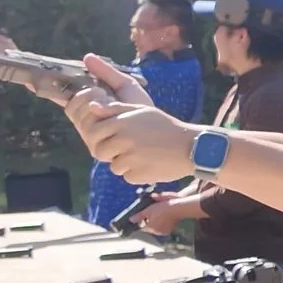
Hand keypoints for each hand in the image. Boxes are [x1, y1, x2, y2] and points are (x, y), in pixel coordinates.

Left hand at [70, 64, 196, 183]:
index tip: (116, 138)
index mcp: (121, 122)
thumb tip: (91, 106)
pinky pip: (127, 176)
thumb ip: (115, 108)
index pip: (94, 132)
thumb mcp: (142, 111)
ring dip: (124, 164)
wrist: (191, 146)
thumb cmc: (165, 126)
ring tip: (143, 156)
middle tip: (128, 150)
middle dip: (110, 153)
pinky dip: (136, 173)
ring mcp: (130, 158)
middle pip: (100, 152)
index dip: (103, 137)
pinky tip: (150, 164)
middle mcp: (123, 139)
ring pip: (113, 166)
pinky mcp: (137, 174)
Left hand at [134, 197, 194, 236]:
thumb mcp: (148, 210)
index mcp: (150, 228)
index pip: (141, 226)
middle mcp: (156, 232)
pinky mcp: (169, 230)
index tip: (143, 215)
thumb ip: (139, 216)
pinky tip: (163, 217)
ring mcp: (163, 232)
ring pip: (155, 228)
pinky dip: (162, 223)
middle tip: (151, 213)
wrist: (177, 208)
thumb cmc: (163, 209)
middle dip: (148, 221)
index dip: (141, 220)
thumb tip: (131, 220)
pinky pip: (162, 228)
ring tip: (157, 214)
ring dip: (155, 223)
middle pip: (148, 228)